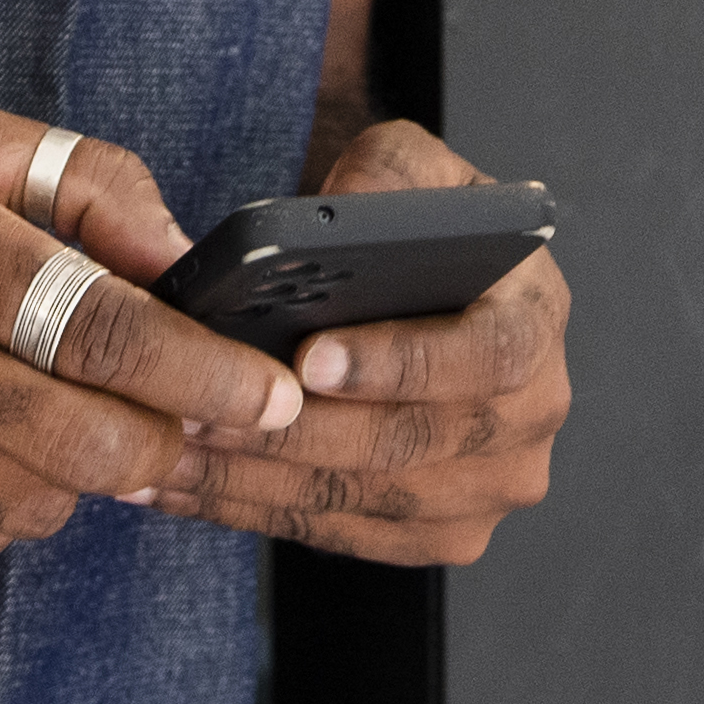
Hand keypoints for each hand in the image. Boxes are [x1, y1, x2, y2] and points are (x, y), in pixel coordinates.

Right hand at [0, 110, 312, 571]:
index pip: (100, 326)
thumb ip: (90, 184)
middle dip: (167, 438)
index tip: (274, 393)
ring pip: (42, 500)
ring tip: (27, 402)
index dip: (205, 370)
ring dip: (74, 464)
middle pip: (87, 441)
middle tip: (195, 418)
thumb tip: (186, 259)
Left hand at [124, 120, 569, 566]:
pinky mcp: (439, 534)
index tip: (310, 358)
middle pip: (410, 443)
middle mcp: (531, 413)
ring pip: (362, 497)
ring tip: (167, 448)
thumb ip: (386, 172)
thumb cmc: (412, 233)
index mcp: (537, 319)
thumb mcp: (409, 170)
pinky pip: (339, 533)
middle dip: (292, 431)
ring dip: (253, 480)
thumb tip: (340, 217)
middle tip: (198, 410)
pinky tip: (183, 483)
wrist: (421, 296)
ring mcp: (490, 486)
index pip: (489, 354)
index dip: (401, 362)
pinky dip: (253, 511)